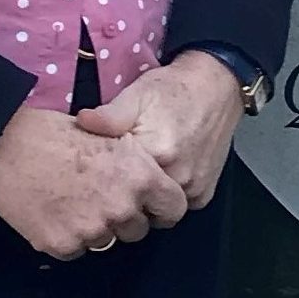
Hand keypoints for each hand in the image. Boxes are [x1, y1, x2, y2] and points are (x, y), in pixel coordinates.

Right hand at [0, 107, 187, 259]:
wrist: (8, 146)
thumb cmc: (61, 133)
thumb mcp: (113, 136)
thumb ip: (138, 164)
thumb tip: (153, 184)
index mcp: (141, 177)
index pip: (174, 209)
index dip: (162, 207)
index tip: (151, 206)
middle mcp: (122, 208)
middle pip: (139, 231)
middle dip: (126, 219)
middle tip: (103, 198)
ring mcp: (92, 230)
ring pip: (107, 242)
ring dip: (97, 228)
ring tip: (76, 201)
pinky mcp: (62, 245)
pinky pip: (77, 250)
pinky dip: (69, 236)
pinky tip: (56, 211)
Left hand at [77, 53, 243, 210]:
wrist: (217, 85)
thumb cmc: (172, 89)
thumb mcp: (137, 95)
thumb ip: (110, 115)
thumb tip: (81, 122)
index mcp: (154, 154)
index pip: (116, 187)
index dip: (104, 181)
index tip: (100, 173)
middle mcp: (177, 177)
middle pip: (137, 204)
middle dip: (127, 196)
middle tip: (121, 176)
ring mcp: (193, 188)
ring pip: (158, 211)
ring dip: (148, 200)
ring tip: (144, 176)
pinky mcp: (205, 193)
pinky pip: (178, 208)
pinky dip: (170, 198)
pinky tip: (166, 176)